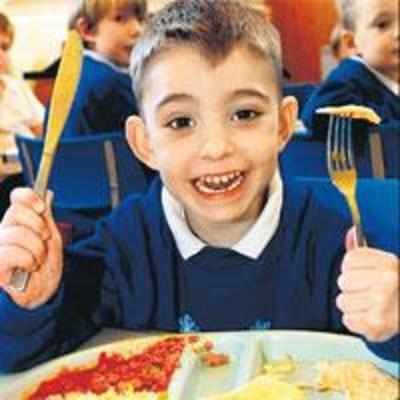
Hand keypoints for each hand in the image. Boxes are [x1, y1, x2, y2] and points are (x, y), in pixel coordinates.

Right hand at [0, 188, 62, 308]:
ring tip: (37, 260)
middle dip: (38, 227)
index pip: (16, 198)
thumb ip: (46, 217)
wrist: (42, 294)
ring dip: (36, 249)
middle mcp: (4, 231)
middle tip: (44, 241)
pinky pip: (11, 252)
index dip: (28, 197)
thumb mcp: (51, 239)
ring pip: (17, 233)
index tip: (41, 207)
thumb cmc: (45, 267)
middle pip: (16, 211)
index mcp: (19, 222)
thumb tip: (47, 192)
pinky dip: (28, 261)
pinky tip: (28, 268)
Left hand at [336, 226, 398, 341]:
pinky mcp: (376, 324)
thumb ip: (363, 250)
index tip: (364, 276)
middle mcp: (387, 280)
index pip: (348, 261)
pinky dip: (356, 322)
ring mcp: (382, 302)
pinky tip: (370, 318)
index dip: (352, 270)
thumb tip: (351, 232)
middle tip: (369, 294)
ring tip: (370, 307)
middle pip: (343, 281)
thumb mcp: (384, 266)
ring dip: (353, 306)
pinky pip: (347, 320)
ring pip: (342, 301)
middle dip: (352, 289)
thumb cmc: (396, 290)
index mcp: (389, 263)